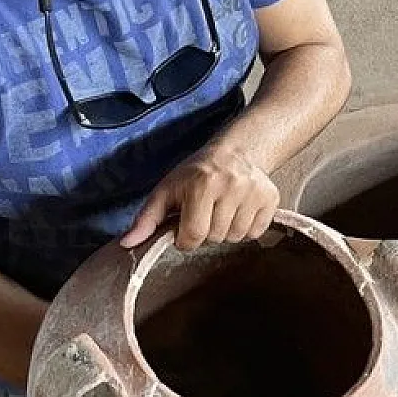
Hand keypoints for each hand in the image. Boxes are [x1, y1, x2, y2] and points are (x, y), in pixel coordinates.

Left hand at [120, 142, 280, 251]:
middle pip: (216, 238)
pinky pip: (256, 232)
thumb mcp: (167, 190)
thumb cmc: (195, 173)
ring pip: (237, 237)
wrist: (235, 152)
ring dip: (226, 231)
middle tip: (205, 213)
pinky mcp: (271, 198)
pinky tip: (238, 211)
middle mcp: (231, 185)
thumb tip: (126, 244)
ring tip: (221, 211)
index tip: (184, 226)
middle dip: (206, 232)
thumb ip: (146, 219)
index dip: (185, 238)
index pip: (193, 234)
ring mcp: (254, 191)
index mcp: (202, 183)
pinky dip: (246, 228)